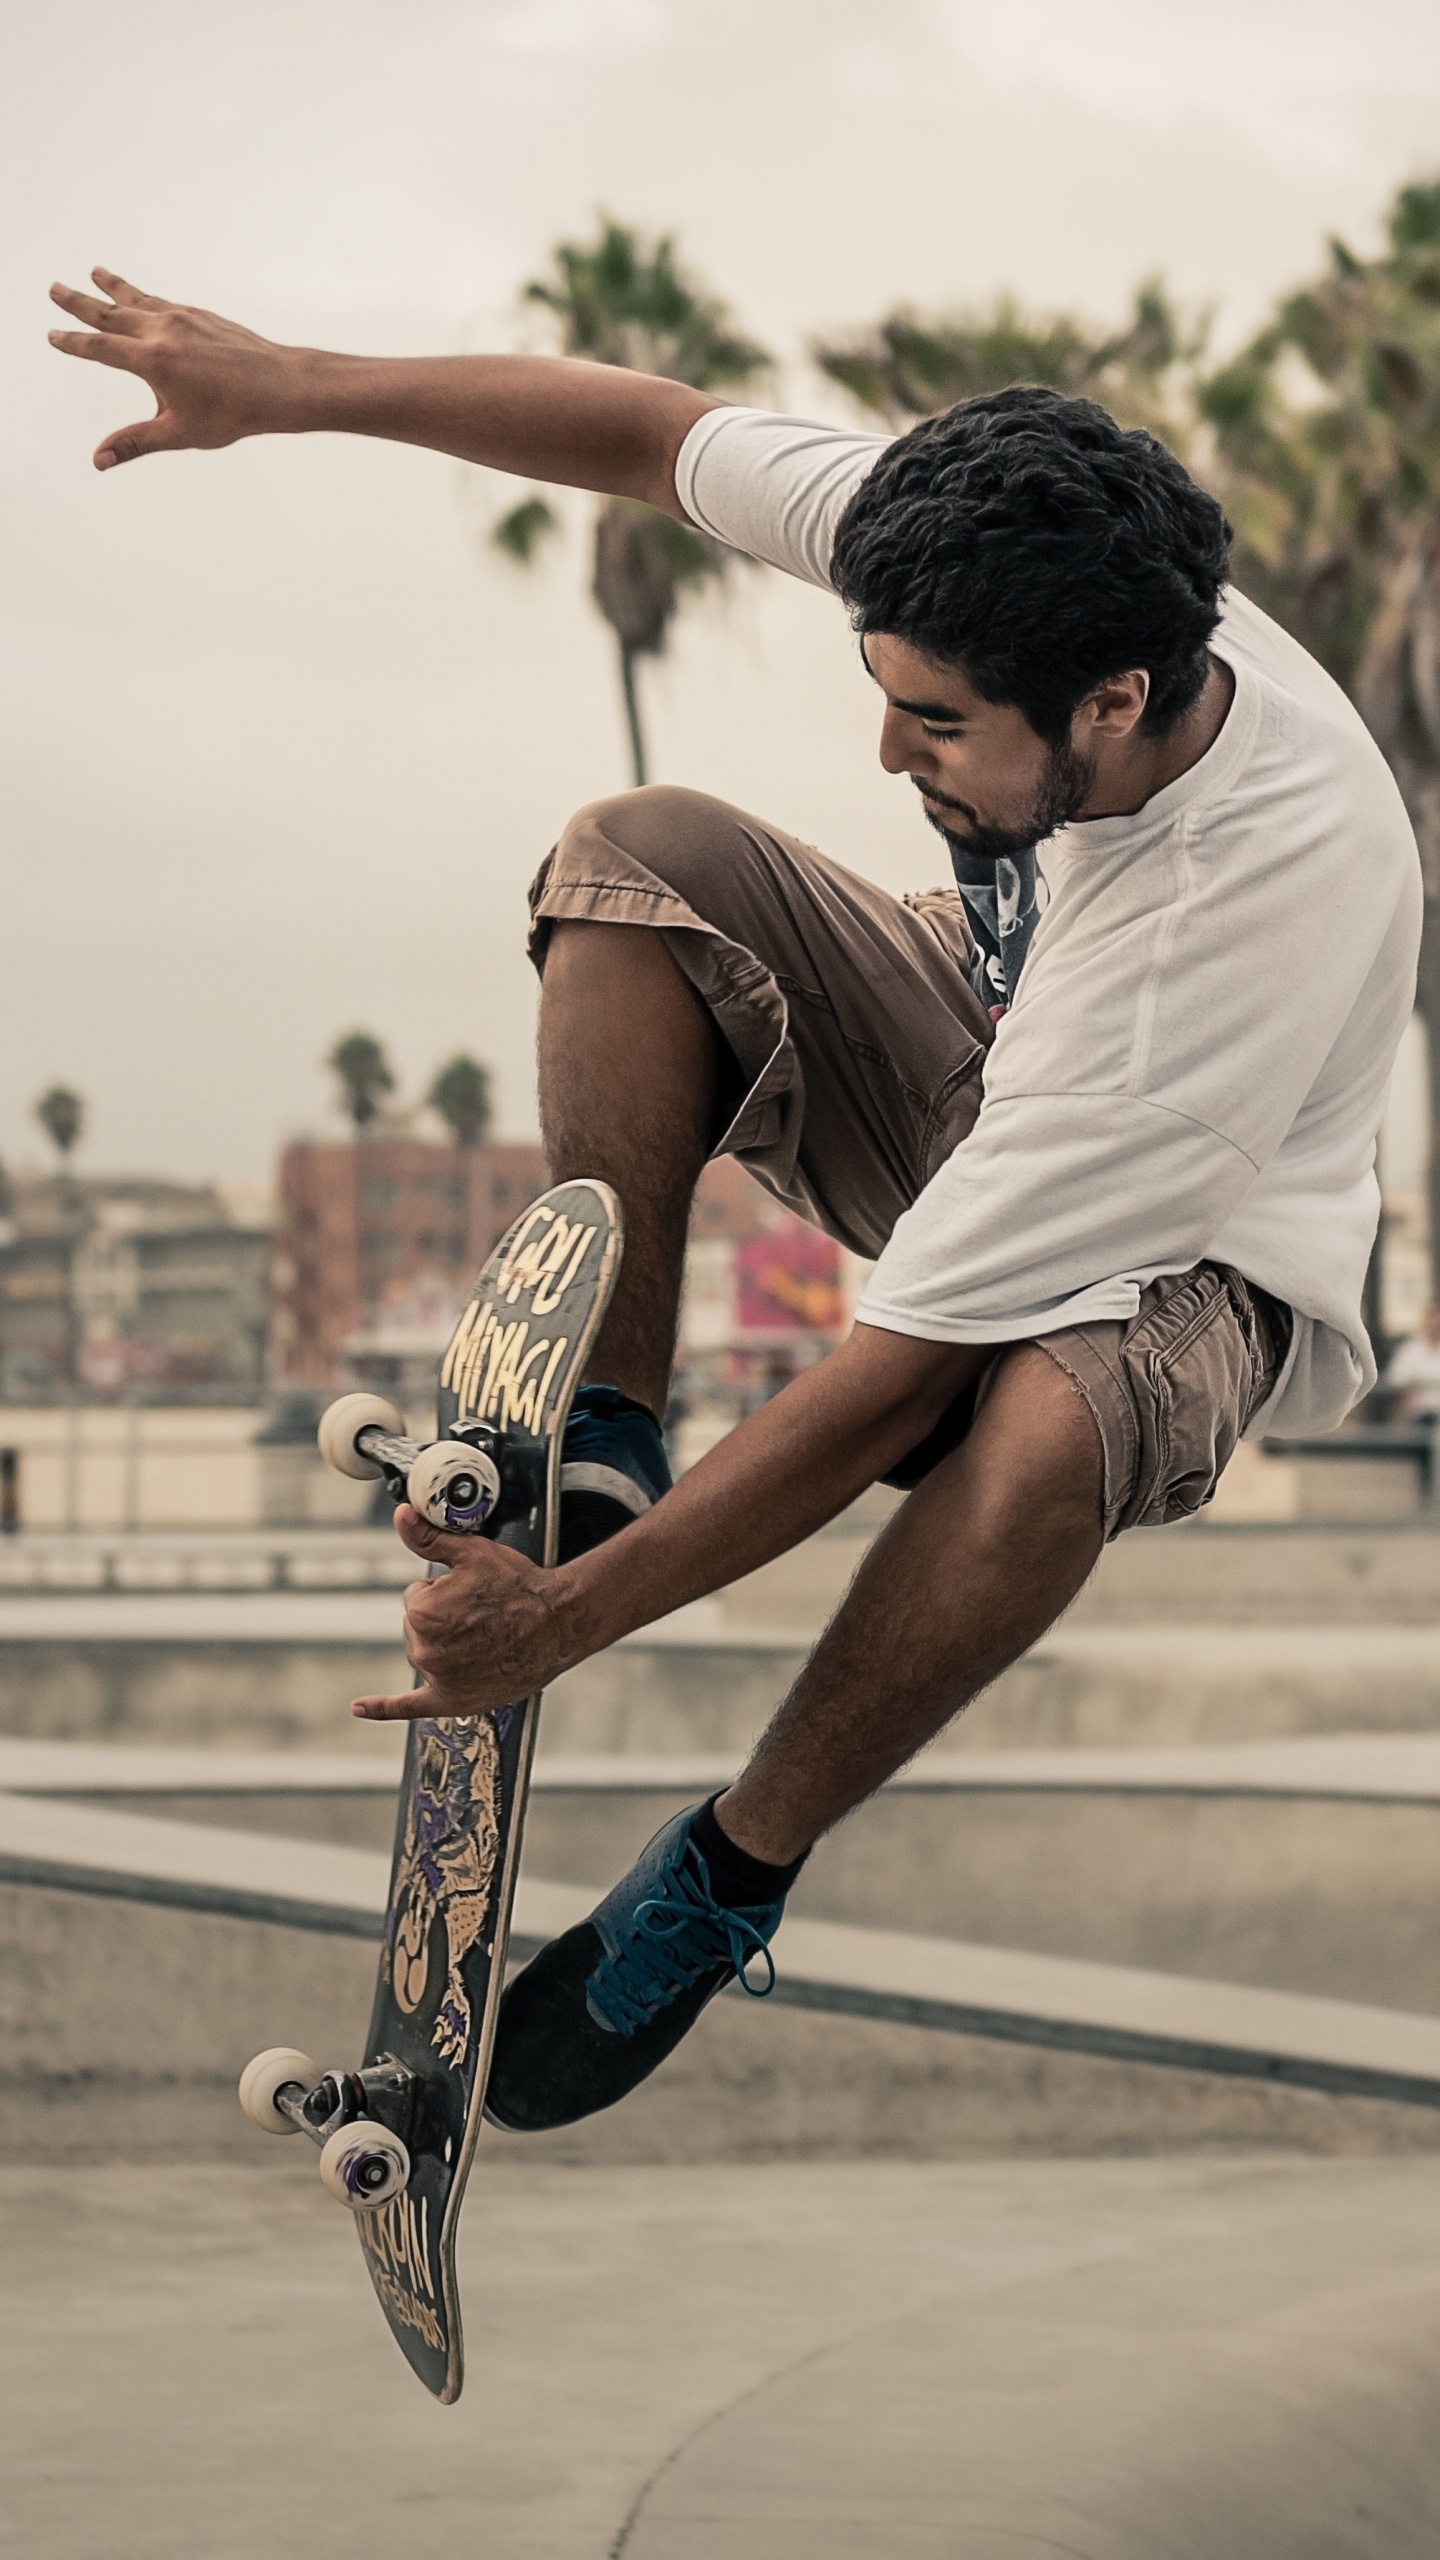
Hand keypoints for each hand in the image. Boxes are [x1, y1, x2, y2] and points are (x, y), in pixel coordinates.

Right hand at [48, 268, 304, 469]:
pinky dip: (145, 296)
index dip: (72, 343)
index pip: (99, 348)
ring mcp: (183, 317)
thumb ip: (135, 442)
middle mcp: (163, 330)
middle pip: (110, 312)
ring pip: (138, 298)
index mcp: (152, 359)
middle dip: (79, 302)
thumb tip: (99, 460)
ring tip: (94, 272)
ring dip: (112, 287)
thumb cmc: (233, 412)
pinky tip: (143, 297)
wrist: (279, 385)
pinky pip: (163, 301)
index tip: (52, 335)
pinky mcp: (201, 315)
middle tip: (54, 287)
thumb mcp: (178, 433)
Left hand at [351, 1506, 576, 1722]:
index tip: (473, 1594)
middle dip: (445, 1618)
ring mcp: (439, 1678)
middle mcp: (425, 1650)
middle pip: (419, 1626)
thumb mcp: (472, 1553)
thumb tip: (401, 1516)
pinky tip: (361, 1706)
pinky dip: (383, 1708)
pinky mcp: (453, 1701)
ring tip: (487, 1638)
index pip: (416, 1596)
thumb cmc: (521, 1588)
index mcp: (422, 1613)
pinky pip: (410, 1707)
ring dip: (446, 1645)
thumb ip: (428, 1538)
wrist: (559, 1623)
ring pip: (427, 1652)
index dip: (445, 1591)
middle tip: (484, 1615)